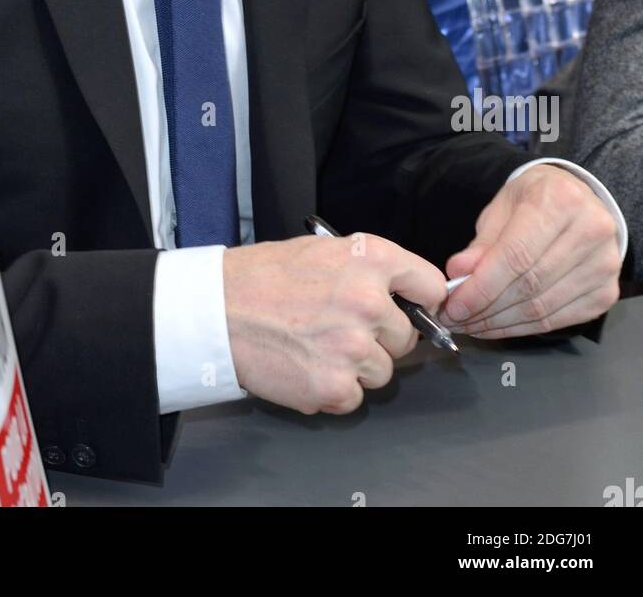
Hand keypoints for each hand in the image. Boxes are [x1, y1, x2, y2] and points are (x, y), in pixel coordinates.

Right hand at [222, 233, 446, 414]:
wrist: (218, 309)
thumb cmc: (264, 277)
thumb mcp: (324, 251)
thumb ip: (370, 271)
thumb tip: (405, 297)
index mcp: (372, 259)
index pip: (430, 286)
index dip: (421, 301)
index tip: (412, 310)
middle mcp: (370, 302)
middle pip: (406, 337)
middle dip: (380, 338)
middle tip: (339, 329)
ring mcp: (354, 347)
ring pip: (381, 371)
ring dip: (356, 367)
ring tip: (316, 346)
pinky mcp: (334, 386)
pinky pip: (354, 397)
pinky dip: (333, 390)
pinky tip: (306, 366)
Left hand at [438, 166, 621, 337]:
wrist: (580, 200)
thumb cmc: (537, 200)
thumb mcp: (503, 207)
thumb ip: (482, 243)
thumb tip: (458, 273)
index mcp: (561, 200)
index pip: (516, 255)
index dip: (481, 286)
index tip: (454, 306)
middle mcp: (591, 231)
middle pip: (529, 285)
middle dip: (486, 308)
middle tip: (455, 318)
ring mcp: (604, 266)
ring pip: (542, 308)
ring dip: (500, 323)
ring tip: (471, 324)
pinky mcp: (606, 293)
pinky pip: (557, 320)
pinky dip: (522, 328)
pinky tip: (498, 325)